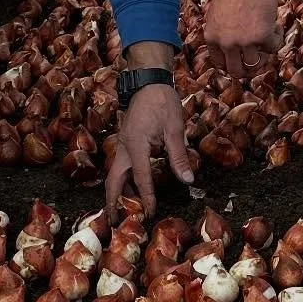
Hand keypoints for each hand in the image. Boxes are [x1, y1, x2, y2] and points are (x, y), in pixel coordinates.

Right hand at [105, 80, 193, 219]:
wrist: (149, 80)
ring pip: (115, 173)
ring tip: (128, 209)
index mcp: (136, 145)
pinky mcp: (125, 141)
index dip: (147, 198)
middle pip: (114, 180)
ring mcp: (122, 144)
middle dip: (115, 201)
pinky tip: (134, 186)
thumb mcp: (174, 128)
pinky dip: (124, 179)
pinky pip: (120, 165)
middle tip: (117, 221)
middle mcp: (124, 147)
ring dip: (119, 191)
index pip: (141, 178)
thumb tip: (188, 180)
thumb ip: (179, 155)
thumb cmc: (162, 101)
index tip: (151, 213)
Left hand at [204, 0, 282, 80]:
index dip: (231, 63)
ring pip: (256, 64)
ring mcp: (244, 42)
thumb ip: (222, 31)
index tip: (241, 59)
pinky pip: (273, 47)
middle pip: (236, 71)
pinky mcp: (263, 36)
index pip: (219, 63)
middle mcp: (226, 43)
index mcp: (211, 36)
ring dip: (264, 56)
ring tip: (267, 41)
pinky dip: (276, 38)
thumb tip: (234, 46)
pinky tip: (275, 25)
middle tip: (256, 61)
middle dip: (247, 70)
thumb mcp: (217, 12)